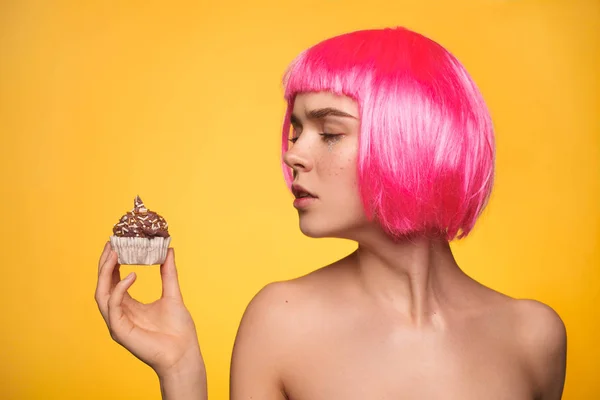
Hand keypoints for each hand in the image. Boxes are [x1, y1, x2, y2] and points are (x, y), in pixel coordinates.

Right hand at [94, 242, 203, 377]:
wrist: (183, 353)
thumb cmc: (178, 329)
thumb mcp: (172, 294)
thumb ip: (168, 273)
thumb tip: (168, 250)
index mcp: (128, 306)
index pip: (113, 280)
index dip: (112, 262)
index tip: (116, 243)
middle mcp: (119, 313)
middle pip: (103, 285)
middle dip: (104, 264)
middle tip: (111, 243)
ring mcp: (118, 323)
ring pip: (102, 294)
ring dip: (105, 273)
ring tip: (114, 254)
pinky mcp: (120, 331)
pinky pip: (113, 306)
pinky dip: (119, 289)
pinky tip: (131, 276)